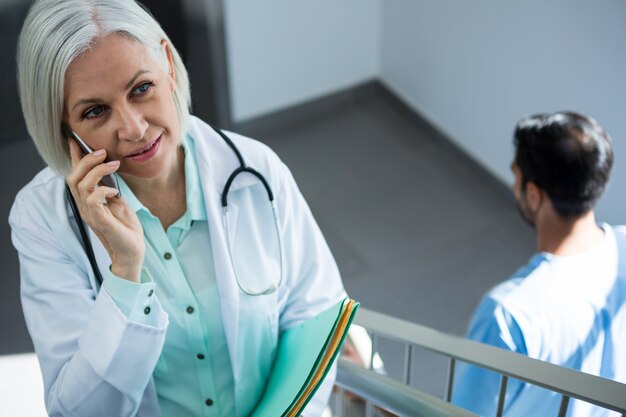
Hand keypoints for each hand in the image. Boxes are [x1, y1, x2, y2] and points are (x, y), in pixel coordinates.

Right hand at [66, 139, 144, 281]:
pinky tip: (114, 191)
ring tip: (113, 164)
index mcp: (88, 201)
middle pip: (72, 177)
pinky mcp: (99, 220)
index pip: (76, 176)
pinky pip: (92, 199)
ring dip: (97, 170)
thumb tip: (110, 169)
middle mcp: (85, 207)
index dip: (74, 158)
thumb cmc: (126, 229)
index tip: (75, 140)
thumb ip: (110, 188)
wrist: (132, 252)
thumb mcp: (119, 202)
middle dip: (85, 160)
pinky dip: (102, 189)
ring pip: (80, 184)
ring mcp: (90, 214)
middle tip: (103, 152)